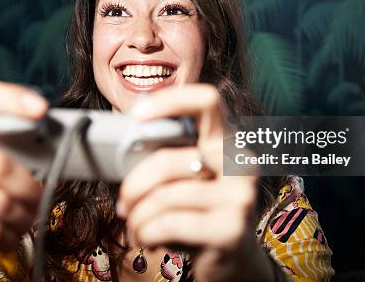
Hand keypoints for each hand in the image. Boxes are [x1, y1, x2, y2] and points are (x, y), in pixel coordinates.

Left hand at [117, 84, 276, 281]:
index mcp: (230, 143)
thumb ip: (171, 159)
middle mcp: (241, 163)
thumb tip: (123, 148)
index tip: (137, 115)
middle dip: (133, 185)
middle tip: (123, 202)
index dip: (170, 100)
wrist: (235, 264)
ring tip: (136, 227)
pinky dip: (146, 233)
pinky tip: (147, 240)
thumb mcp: (190, 182)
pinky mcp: (231, 229)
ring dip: (138, 216)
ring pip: (164, 196)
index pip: (208, 101)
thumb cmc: (200, 215)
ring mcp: (240, 196)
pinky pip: (169, 223)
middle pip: (169, 159)